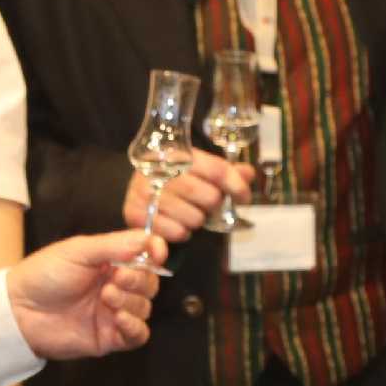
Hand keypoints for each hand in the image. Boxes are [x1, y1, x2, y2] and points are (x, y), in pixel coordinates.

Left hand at [7, 231, 164, 359]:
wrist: (19, 310)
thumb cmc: (44, 274)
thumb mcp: (79, 250)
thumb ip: (115, 245)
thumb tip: (149, 240)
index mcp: (111, 262)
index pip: (146, 256)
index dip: (155, 253)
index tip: (156, 253)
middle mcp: (116, 286)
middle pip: (149, 283)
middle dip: (139, 280)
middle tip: (116, 279)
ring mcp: (114, 312)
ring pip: (145, 307)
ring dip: (132, 301)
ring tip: (107, 297)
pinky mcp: (110, 337)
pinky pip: (138, 335)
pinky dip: (135, 326)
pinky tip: (119, 318)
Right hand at [125, 153, 252, 241]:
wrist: (138, 187)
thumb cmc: (175, 178)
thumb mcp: (198, 168)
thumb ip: (225, 171)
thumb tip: (249, 173)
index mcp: (177, 153)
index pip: (216, 169)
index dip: (236, 185)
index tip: (244, 197)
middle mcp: (159, 170)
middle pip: (209, 196)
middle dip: (215, 204)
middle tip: (208, 205)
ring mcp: (145, 192)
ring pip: (194, 218)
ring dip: (198, 220)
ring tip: (190, 212)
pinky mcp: (136, 214)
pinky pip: (176, 232)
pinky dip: (183, 232)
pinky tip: (177, 222)